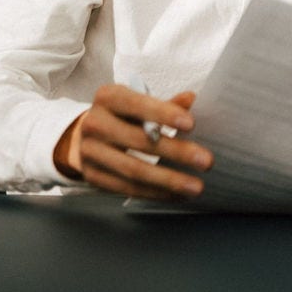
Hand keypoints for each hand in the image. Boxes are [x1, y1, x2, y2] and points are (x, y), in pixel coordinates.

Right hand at [53, 83, 213, 199]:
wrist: (85, 136)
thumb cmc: (124, 115)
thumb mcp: (140, 102)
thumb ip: (166, 103)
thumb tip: (191, 99)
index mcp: (108, 97)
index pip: (137, 105)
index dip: (164, 114)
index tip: (191, 124)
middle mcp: (94, 123)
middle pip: (139, 141)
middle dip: (176, 152)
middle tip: (206, 160)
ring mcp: (90, 152)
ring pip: (134, 170)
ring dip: (169, 180)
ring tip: (197, 186)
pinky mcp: (93, 176)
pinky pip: (128, 188)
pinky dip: (156, 193)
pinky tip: (177, 194)